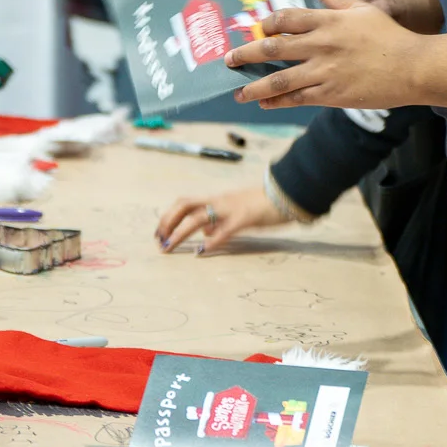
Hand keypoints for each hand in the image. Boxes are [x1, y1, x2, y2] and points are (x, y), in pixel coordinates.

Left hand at [156, 185, 288, 253]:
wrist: (287, 193)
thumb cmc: (263, 204)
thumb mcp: (237, 211)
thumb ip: (219, 221)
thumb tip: (204, 234)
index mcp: (217, 200)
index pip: (186, 203)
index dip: (168, 216)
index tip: (159, 232)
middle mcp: (220, 202)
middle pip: (184, 205)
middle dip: (167, 221)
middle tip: (159, 240)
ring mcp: (231, 209)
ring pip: (198, 217)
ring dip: (179, 233)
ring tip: (169, 247)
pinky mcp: (245, 218)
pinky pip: (225, 230)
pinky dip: (212, 242)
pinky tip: (202, 252)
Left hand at [227, 0, 425, 110]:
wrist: (412, 68)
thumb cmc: (389, 36)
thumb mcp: (362, 8)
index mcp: (328, 20)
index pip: (286, 18)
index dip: (266, 23)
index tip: (257, 29)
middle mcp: (321, 45)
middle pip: (273, 48)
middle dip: (246, 54)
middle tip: (230, 59)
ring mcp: (324, 71)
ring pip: (280, 79)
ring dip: (254, 86)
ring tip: (238, 92)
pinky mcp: (331, 94)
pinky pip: (297, 98)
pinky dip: (278, 101)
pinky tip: (265, 102)